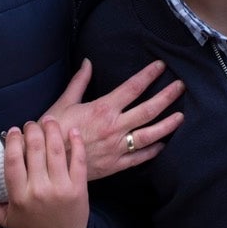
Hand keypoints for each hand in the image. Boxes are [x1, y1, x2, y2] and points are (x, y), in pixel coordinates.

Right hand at [0, 120, 87, 227]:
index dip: (13, 142)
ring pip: (56, 150)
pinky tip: (72, 130)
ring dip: (52, 130)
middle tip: (31, 124)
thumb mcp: (7, 220)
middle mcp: (39, 190)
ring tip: (48, 120)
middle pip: (35, 150)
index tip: (14, 131)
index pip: (13, 162)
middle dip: (33, 130)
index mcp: (20, 196)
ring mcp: (61, 188)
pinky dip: (76, 142)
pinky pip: (78, 159)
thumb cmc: (33, 226)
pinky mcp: (79, 187)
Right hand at [40, 58, 184, 180]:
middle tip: (180, 86)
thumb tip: (87, 62)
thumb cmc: (53, 130)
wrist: (46, 162)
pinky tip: (162, 145)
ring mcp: (117, 148)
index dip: (149, 75)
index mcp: (103, 109)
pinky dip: (152, 151)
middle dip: (167, 96)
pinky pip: (138, 158)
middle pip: (148, 110)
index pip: (133, 88)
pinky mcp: (115, 165)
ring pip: (149, 135)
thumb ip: (79, 82)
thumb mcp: (64, 102)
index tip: (161, 66)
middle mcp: (114, 127)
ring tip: (180, 116)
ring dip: (167, 125)